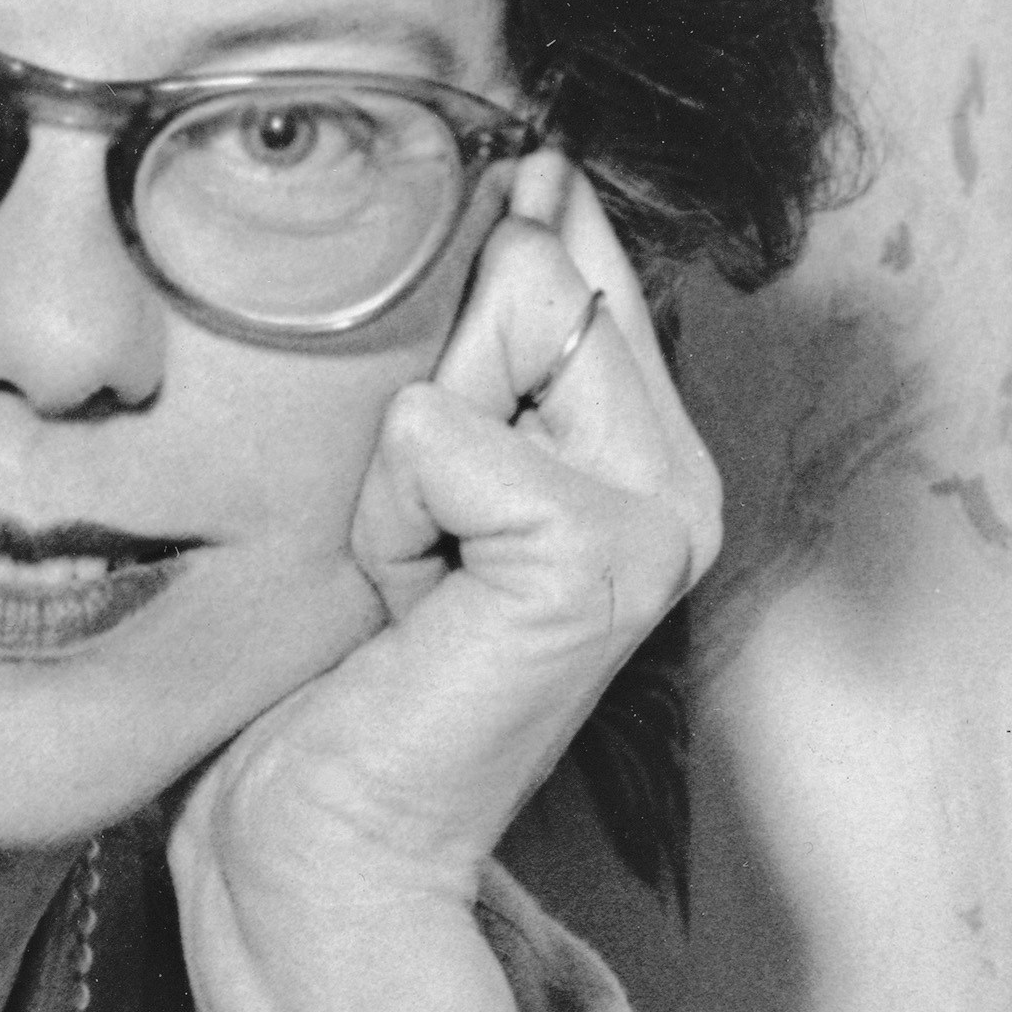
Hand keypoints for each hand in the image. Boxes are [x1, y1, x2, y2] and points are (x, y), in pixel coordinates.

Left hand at [167, 155, 720, 1011]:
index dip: (467, 316)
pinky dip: (386, 515)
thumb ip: (488, 332)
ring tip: (415, 573)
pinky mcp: (594, 558)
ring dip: (403, 457)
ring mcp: (658, 519)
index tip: (431, 474)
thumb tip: (531, 177)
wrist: (327, 833)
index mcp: (656, 451)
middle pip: (535, 269)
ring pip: (495, 327)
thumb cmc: (352, 659)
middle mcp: (685, 482)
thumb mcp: (423, 467)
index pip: (574, 256)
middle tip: (419, 543)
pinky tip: (409, 609)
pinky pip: (434, 431)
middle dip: (427, 395)